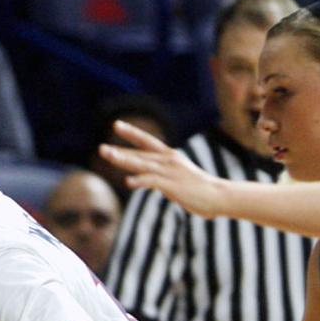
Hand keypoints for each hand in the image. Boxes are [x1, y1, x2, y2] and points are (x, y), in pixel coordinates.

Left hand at [99, 121, 226, 218]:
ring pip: (142, 164)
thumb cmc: (200, 191)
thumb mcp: (180, 180)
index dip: (132, 133)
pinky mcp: (172, 184)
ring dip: (123, 160)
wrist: (218, 195)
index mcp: (170, 156)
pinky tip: (128, 182)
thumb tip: (156, 184)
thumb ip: (165, 179)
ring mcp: (169, 172)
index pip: (147, 142)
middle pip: (140, 153)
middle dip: (120, 151)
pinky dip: (140, 181)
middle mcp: (168, 160)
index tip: (116, 125)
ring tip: (107, 157)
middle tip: (101, 149)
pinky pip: (152, 181)